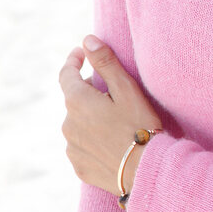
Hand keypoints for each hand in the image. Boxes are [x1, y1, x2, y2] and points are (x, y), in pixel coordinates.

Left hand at [59, 36, 161, 196]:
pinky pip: (81, 146)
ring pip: (77, 123)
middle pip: (74, 100)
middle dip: (89, 92)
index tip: (82, 53)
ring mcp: (72, 147)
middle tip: (114, 93)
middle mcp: (67, 124)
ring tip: (116, 122)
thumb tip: (87, 40)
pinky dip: (92, 139)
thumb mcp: (126, 89)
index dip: (74, 60)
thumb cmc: (139, 126)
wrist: (145, 171)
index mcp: (77, 101)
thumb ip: (105, 62)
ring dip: (90, 117)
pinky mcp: (79, 166)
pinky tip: (113, 143)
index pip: (67, 74)